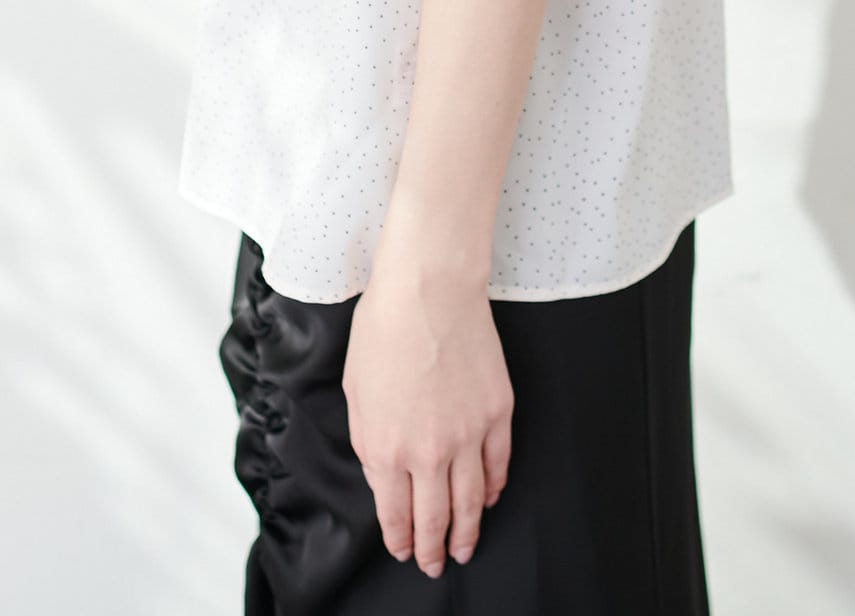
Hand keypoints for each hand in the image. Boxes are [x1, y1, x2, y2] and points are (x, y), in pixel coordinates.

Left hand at [342, 254, 513, 576]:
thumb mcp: (355, 393)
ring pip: (472, 501)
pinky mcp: (498, 412)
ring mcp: (469, 435)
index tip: (405, 552)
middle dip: (435, 549)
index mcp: (387, 449)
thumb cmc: (383, 330)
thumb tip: (386, 478)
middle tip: (437, 564)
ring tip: (466, 547)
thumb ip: (370, 444)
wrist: (429, 289)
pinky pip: (498, 464)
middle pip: (436, 518)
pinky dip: (495, 487)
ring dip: (469, 531)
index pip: (396, 514)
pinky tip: (490, 498)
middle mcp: (430, 452)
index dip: (401, 540)